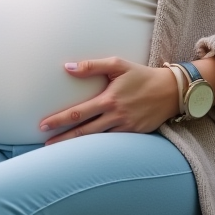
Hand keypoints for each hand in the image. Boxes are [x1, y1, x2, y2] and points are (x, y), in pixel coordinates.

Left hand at [37, 58, 179, 143]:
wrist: (171, 90)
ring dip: (78, 147)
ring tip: (60, 151)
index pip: (79, 112)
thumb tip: (68, 67)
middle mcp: (116, 116)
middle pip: (84, 132)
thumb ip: (92, 66)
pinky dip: (98, 147)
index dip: (60, 120)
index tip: (43, 125)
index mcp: (109, 99)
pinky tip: (86, 150)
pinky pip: (112, 142)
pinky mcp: (134, 134)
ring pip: (97, 141)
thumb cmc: (141, 74)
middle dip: (63, 139)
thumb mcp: (117, 64)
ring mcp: (125, 128)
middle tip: (46, 144)